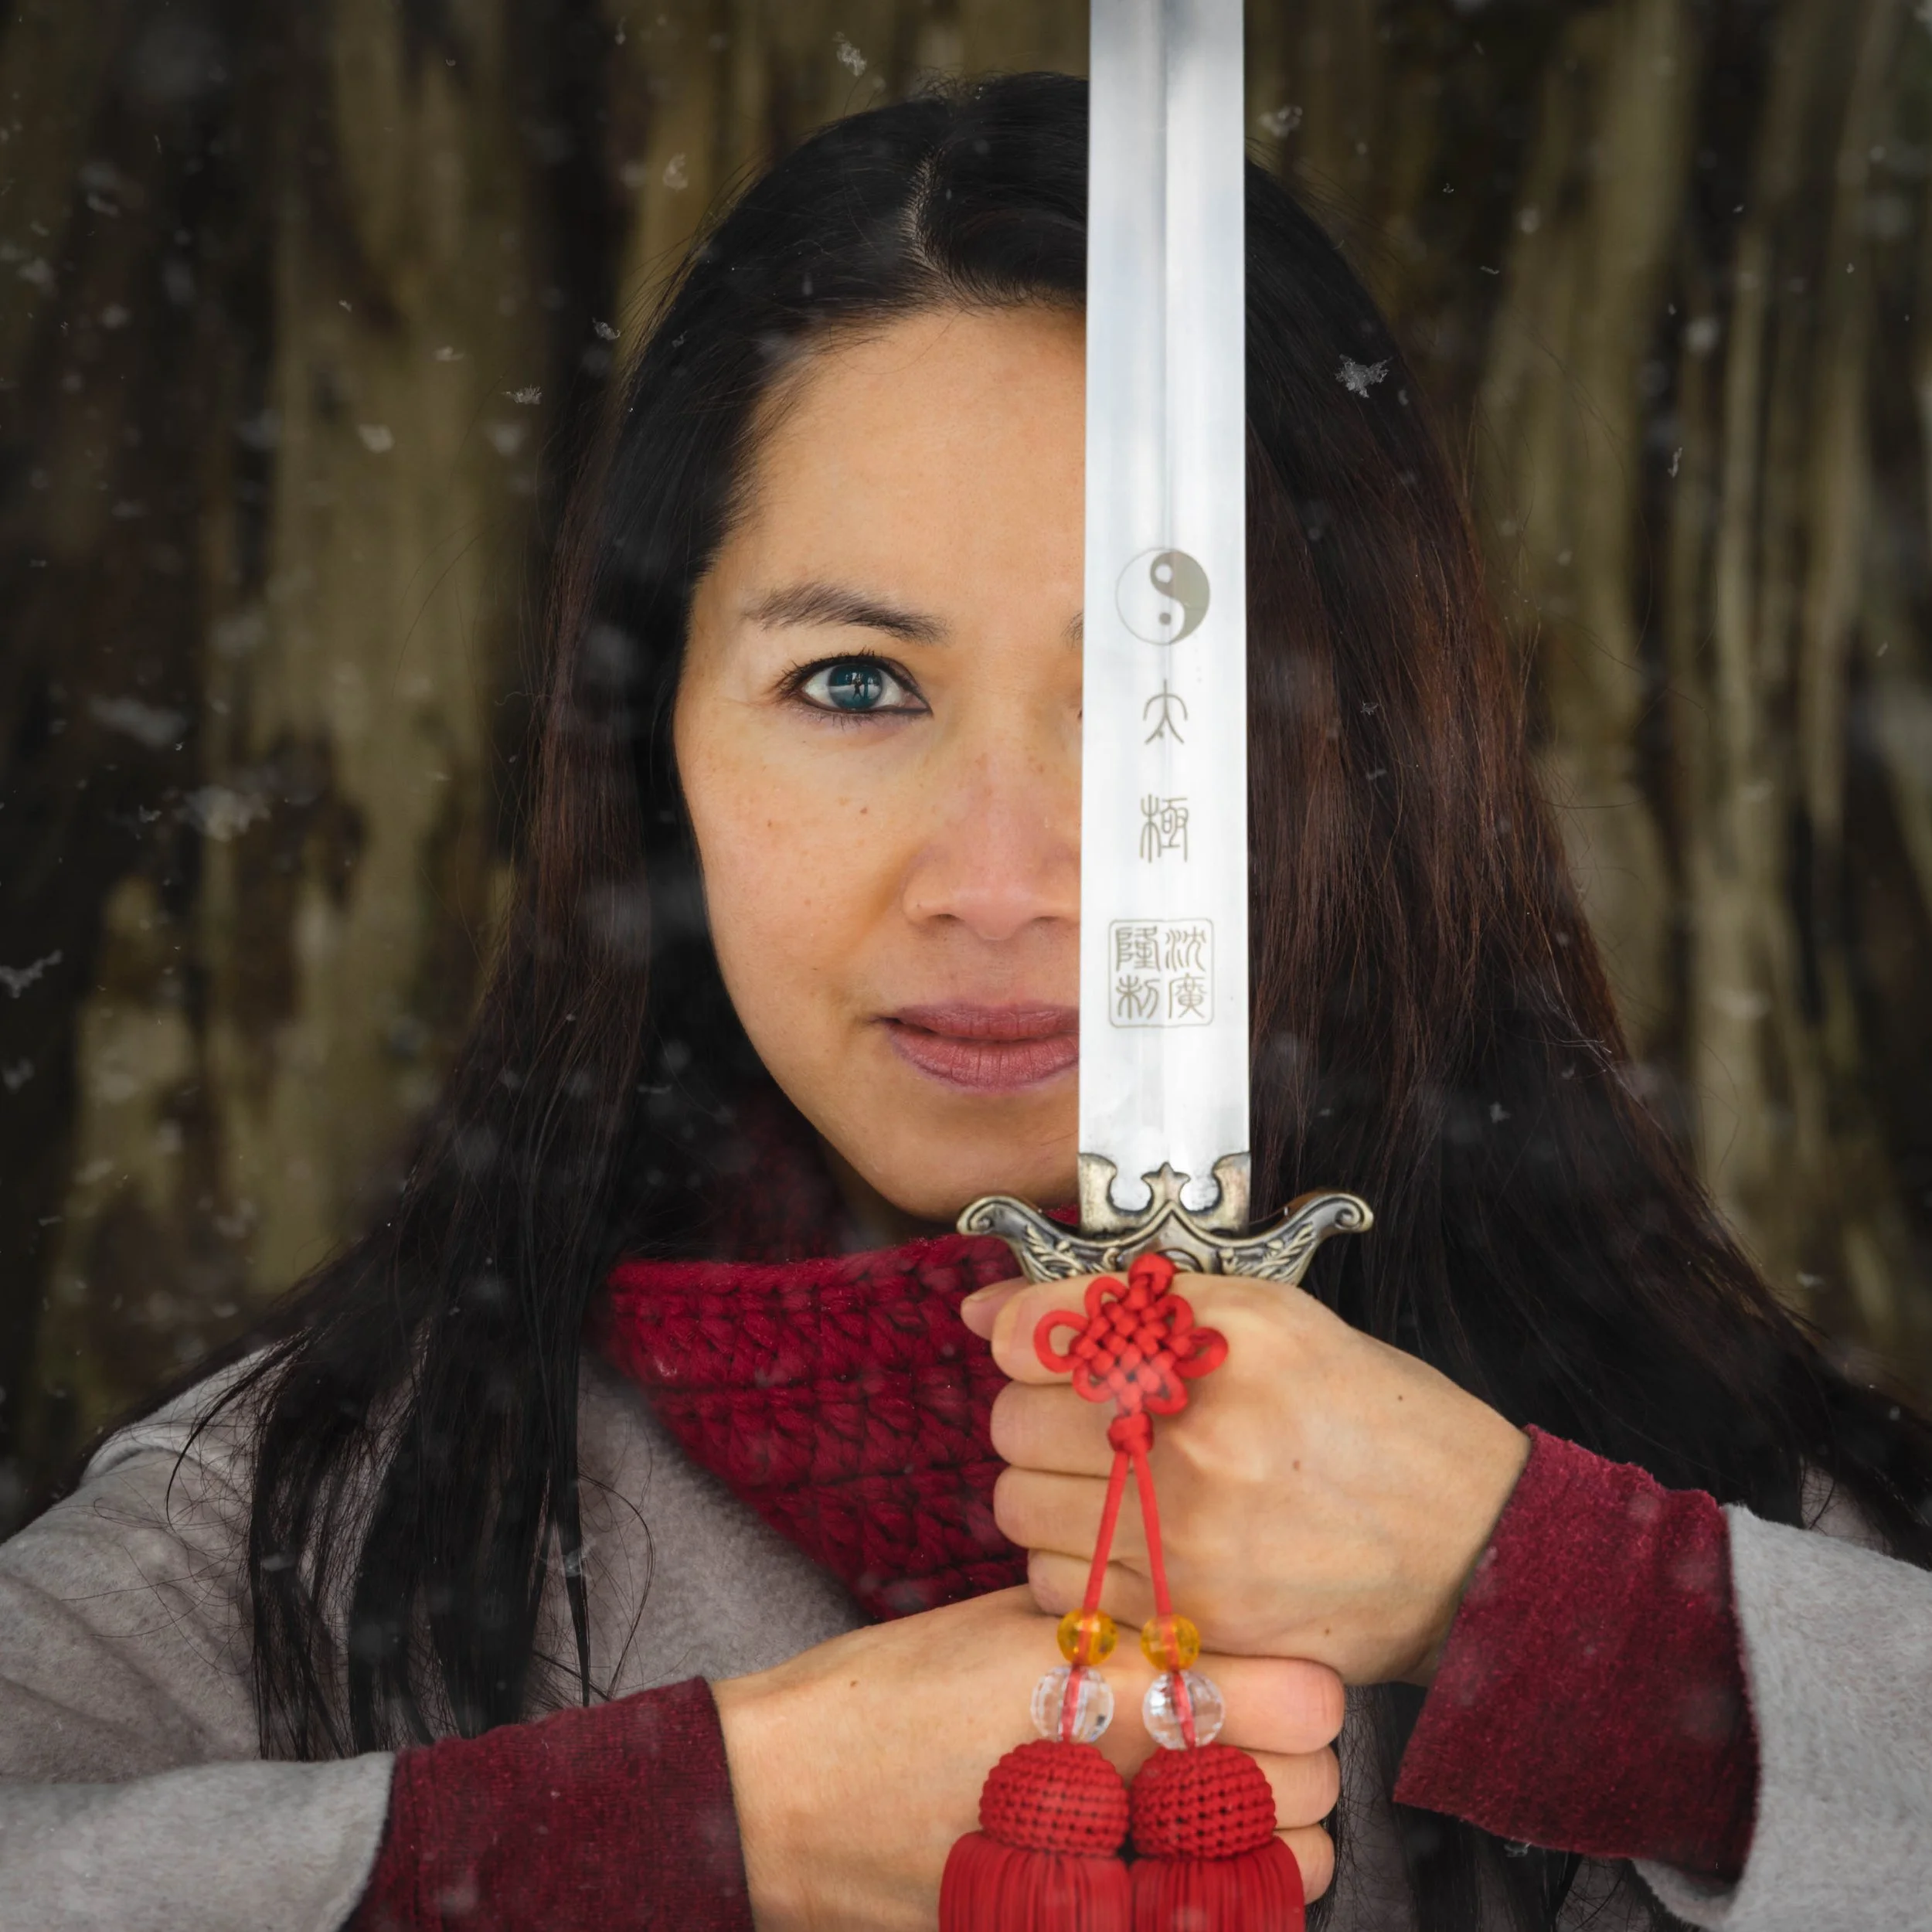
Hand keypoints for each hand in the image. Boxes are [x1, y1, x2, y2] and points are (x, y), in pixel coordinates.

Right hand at [714, 1585, 1342, 1929]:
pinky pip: (1206, 1931)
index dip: (1300, 1684)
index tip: (1275, 1676)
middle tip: (1247, 1744)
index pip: (1303, 1697)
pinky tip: (1169, 1870)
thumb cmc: (886, 1694)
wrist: (782, 1802)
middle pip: (1309, 1790)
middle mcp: (1130, 1785)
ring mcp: (1111, 1879)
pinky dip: (1213, 1904)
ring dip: (1271, 1844)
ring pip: (1283, 1877)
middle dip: (1295, 1763)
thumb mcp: (1001, 1626)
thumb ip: (1113, 1627)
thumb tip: (1205, 1622)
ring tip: (1212, 1813)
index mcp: (1113, 1689)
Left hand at [963, 1273, 1529, 1685]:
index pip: (1048, 1327)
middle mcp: (1203, 1432)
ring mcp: (1192, 1532)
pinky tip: (1129, 1544)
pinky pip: (1059, 1585)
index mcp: (1228, 1339)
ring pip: (1021, 1506)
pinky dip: (1073, 1564)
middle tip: (1088, 1423)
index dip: (1026, 1336)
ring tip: (1108, 1484)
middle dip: (1037, 1416)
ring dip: (1045, 1491)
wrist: (1474, 1547)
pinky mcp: (1191, 1614)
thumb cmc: (1376, 1424)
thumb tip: (988, 1312)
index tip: (1036, 1348)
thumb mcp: (1276, 1323)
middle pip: (1017, 1420)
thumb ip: (1133, 1304)